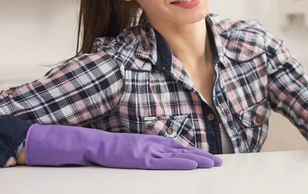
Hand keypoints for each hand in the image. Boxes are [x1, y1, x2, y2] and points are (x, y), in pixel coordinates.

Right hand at [25, 124, 222, 169]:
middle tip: (219, 162)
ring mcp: (147, 150)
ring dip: (198, 160)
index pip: (176, 148)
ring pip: (178, 156)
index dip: (192, 153)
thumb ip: (140, 152)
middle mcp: (151, 144)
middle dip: (202, 157)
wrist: (88, 144)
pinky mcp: (141, 158)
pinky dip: (181, 163)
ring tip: (214, 164)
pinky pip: (165, 162)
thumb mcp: (127, 150)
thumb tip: (150, 156)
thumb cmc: (105, 149)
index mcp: (149, 142)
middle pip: (182, 151)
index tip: (207, 157)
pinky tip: (194, 165)